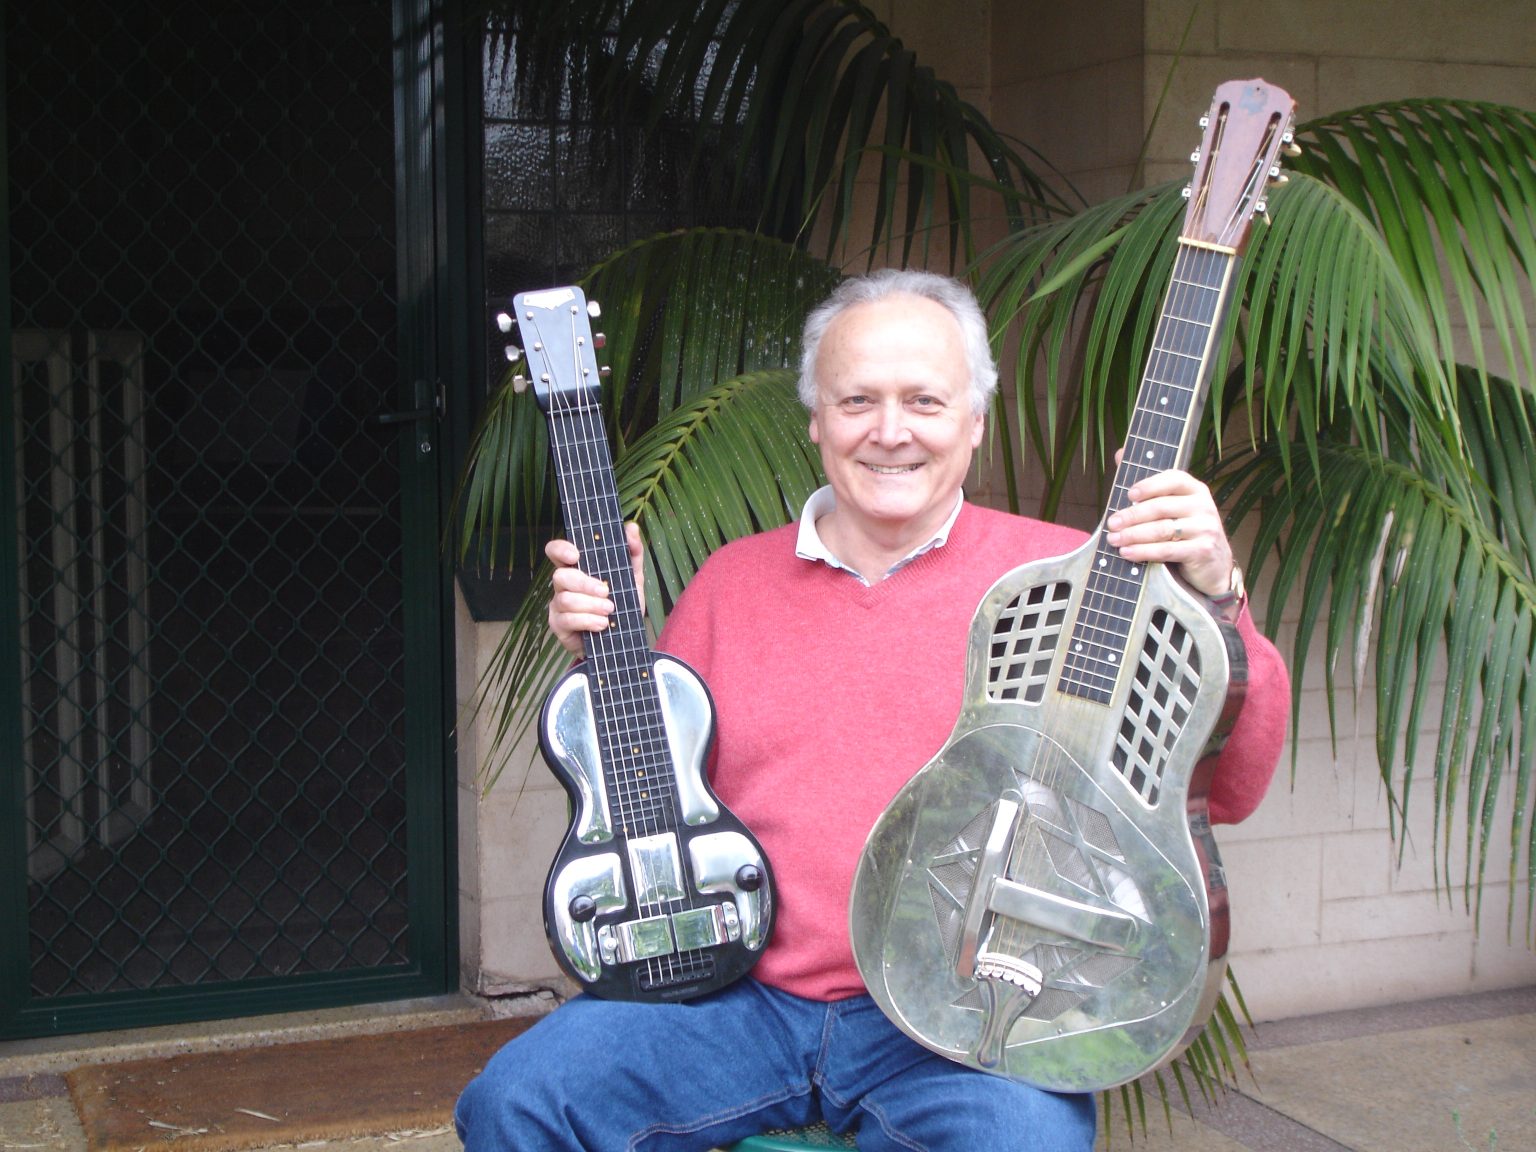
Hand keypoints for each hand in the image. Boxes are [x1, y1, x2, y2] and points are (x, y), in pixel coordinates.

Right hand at [545, 521, 645, 655]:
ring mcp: (558, 605)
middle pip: (560, 576)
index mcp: (577, 568)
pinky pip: (566, 619)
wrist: (623, 638)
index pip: (556, 551)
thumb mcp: (633, 578)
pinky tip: (602, 624)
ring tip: (609, 611)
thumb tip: (631, 527)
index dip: (560, 549)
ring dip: (590, 605)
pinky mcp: (558, 625)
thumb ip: (633, 553)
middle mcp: (563, 585)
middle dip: (585, 584)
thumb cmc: (622, 605)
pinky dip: (587, 621)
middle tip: (606, 592)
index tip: (576, 556)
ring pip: (565, 599)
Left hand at [1103, 464, 1233, 598]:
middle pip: (1161, 507)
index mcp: (1195, 489)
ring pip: (1162, 529)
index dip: (1150, 485)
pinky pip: (1167, 550)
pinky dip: (1144, 552)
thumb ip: (1147, 484)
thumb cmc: (1184, 532)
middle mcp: (1203, 505)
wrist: (1214, 565)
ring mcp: (1205, 528)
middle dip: (1132, 516)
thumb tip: (1119, 453)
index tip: (1129, 494)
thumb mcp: (1171, 506)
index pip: (1173, 479)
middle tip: (1111, 524)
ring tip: (1114, 540)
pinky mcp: (1203, 550)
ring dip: (1133, 535)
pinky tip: (1128, 553)